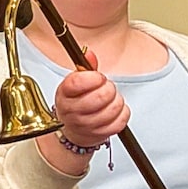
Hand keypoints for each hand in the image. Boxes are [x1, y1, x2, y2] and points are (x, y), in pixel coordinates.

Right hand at [36, 49, 129, 173]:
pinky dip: (122, 112)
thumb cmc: (75, 102)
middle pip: (100, 96)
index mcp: (65, 94)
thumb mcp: (75, 82)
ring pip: (113, 108)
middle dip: (109, 88)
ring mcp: (86, 125)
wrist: (73, 129)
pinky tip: (114, 110)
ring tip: (110, 99)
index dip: (94, 77)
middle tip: (106, 87)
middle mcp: (72, 111)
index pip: (79, 82)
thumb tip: (89, 54)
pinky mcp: (100, 134)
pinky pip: (121, 120)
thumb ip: (85, 66)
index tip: (98, 77)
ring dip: (116, 100)